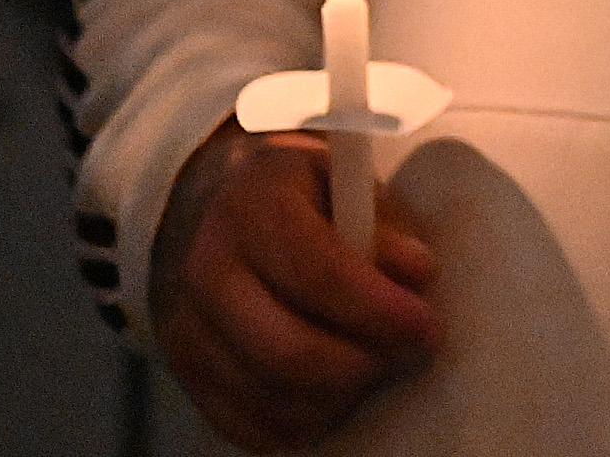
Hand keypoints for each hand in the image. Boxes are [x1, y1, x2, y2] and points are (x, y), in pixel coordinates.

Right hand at [149, 119, 440, 451]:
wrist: (216, 208)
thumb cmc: (300, 197)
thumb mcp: (346, 184)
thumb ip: (384, 228)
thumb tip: (415, 277)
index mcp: (253, 205)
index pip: (319, 273)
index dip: (378, 309)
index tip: (424, 325)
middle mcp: (209, 269)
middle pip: (289, 353)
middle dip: (362, 366)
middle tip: (408, 356)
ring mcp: (187, 326)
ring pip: (271, 398)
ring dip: (337, 399)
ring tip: (374, 369)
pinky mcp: (185, 372)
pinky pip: (247, 427)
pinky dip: (301, 424)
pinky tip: (334, 395)